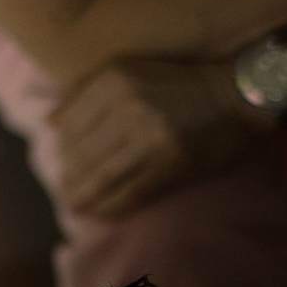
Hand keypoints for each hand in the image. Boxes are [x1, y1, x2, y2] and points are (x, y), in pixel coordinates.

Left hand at [51, 58, 276, 219]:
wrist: (236, 96)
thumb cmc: (181, 86)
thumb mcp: (132, 72)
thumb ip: (89, 92)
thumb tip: (50, 122)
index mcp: (115, 79)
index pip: (70, 125)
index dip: (62, 152)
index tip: (63, 168)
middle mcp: (129, 104)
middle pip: (82, 154)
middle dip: (71, 180)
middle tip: (68, 196)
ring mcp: (151, 135)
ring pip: (102, 176)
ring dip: (86, 198)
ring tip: (78, 208)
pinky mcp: (171, 161)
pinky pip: (130, 191)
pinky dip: (112, 207)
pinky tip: (103, 214)